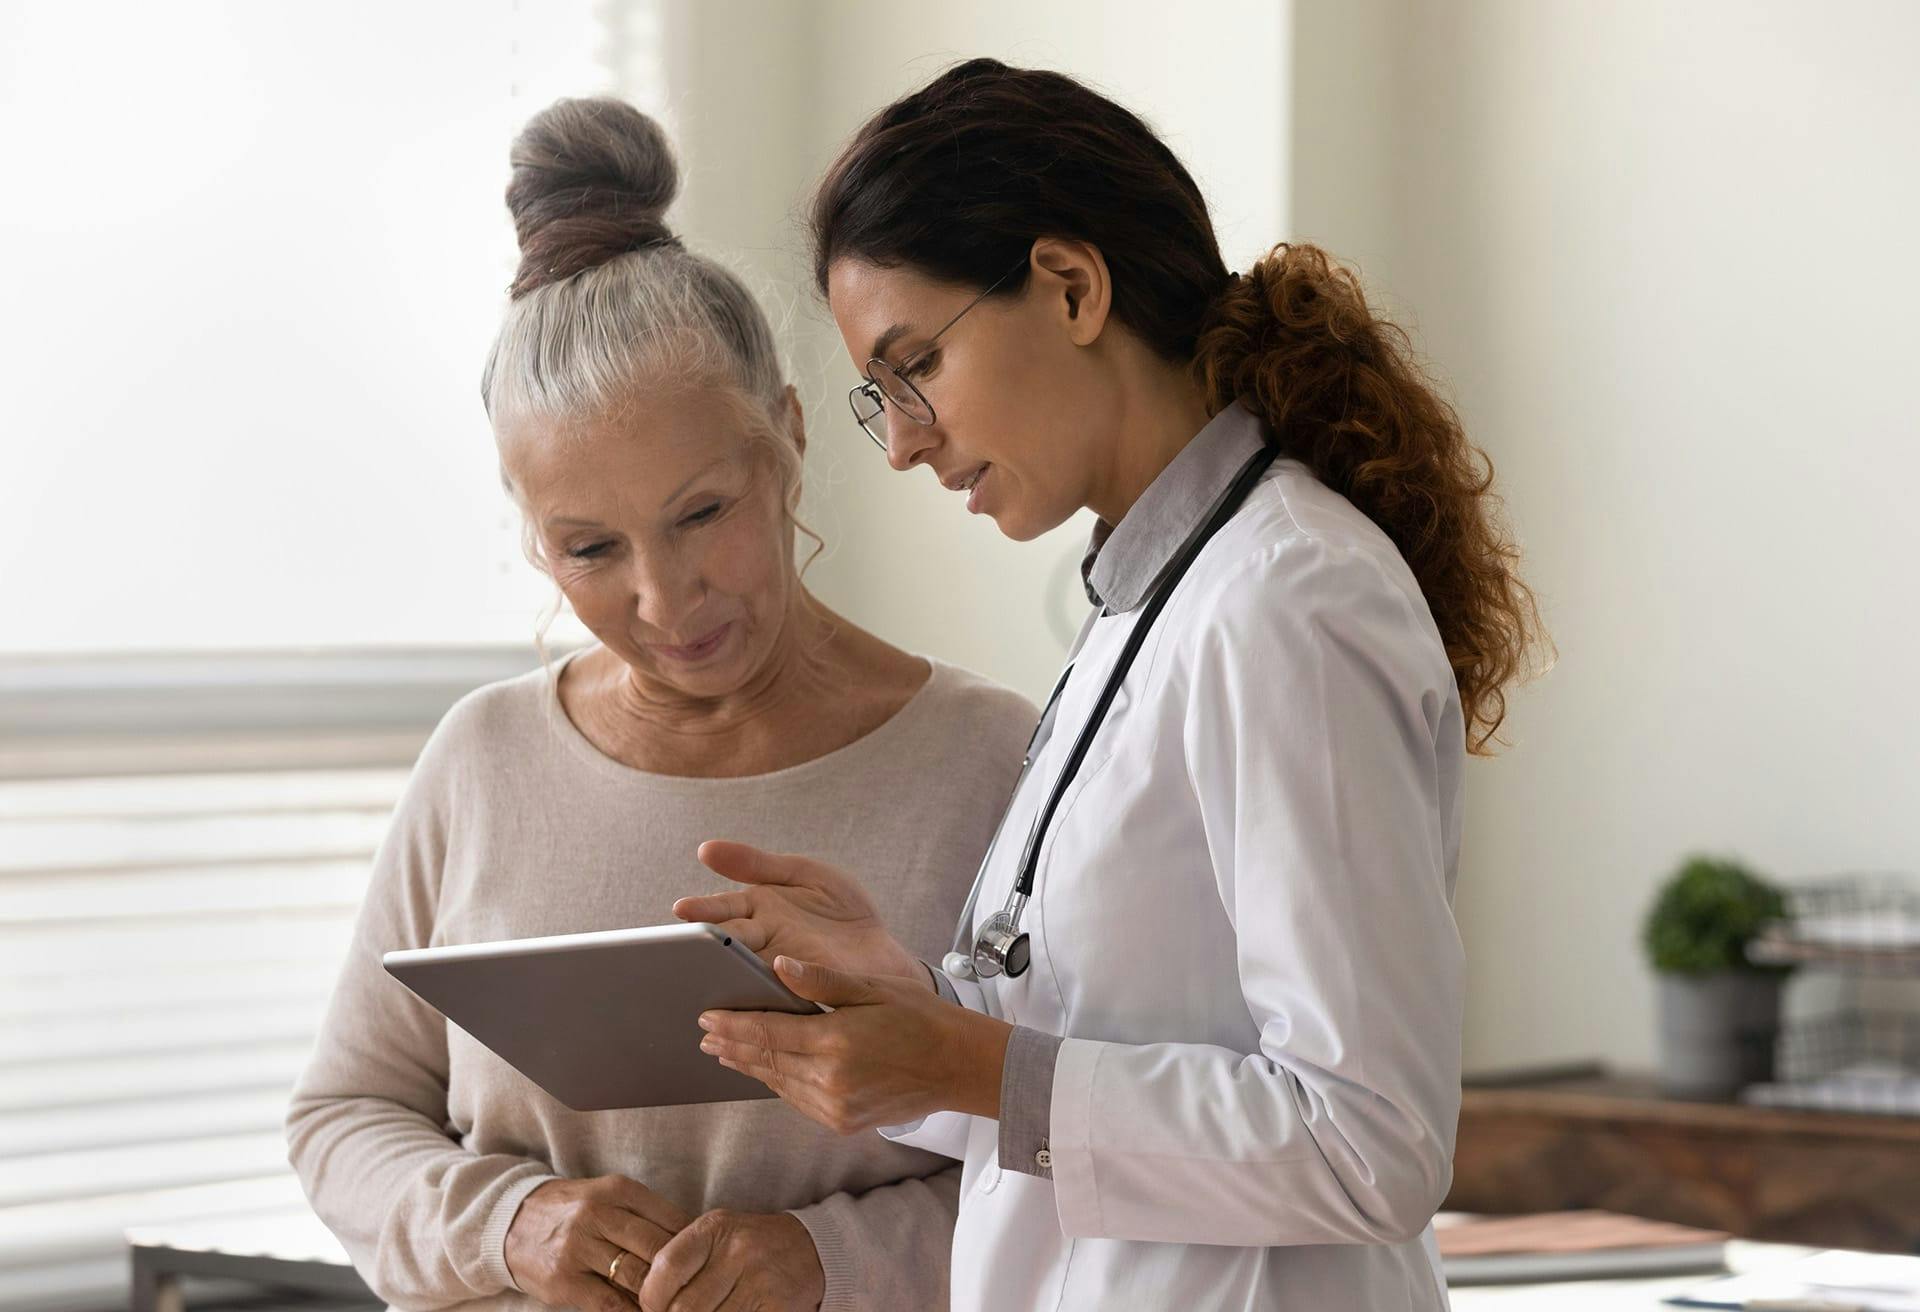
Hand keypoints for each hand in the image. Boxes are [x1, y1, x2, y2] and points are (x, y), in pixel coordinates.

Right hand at [503, 1174, 691, 1310]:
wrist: (513, 1221)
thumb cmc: (574, 1210)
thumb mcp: (609, 1196)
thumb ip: (645, 1215)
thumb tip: (691, 1243)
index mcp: (618, 1190)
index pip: (672, 1220)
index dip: (693, 1247)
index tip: (705, 1264)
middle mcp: (598, 1215)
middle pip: (658, 1249)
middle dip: (680, 1273)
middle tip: (695, 1288)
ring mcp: (579, 1248)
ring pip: (636, 1277)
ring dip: (659, 1296)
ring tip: (673, 1303)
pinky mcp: (564, 1280)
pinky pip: (609, 1303)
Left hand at [637, 1209, 823, 1311]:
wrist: (812, 1249)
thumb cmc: (752, 1247)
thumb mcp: (718, 1237)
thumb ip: (683, 1261)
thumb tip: (646, 1302)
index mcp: (716, 1229)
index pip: (667, 1267)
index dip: (651, 1296)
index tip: (653, 1306)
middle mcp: (738, 1251)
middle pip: (684, 1307)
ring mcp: (760, 1281)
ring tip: (710, 1311)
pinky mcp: (776, 1307)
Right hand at [675, 842, 926, 984]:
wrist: (883, 947)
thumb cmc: (841, 910)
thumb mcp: (803, 874)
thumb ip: (757, 863)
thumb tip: (705, 849)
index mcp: (757, 910)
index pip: (722, 909)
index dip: (703, 910)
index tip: (683, 910)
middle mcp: (761, 943)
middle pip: (727, 945)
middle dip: (706, 946)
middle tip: (687, 947)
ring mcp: (778, 972)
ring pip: (743, 973)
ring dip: (727, 976)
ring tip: (711, 975)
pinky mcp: (798, 997)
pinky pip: (773, 999)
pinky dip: (759, 1000)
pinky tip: (749, 1003)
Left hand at [696, 956, 1011, 1134]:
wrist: (957, 1066)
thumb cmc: (919, 1017)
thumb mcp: (872, 987)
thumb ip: (821, 980)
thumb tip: (777, 965)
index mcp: (835, 1042)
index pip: (767, 1032)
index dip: (733, 1025)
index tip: (706, 1017)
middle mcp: (829, 1080)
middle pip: (765, 1060)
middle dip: (732, 1046)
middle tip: (705, 1034)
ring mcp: (835, 1106)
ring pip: (778, 1082)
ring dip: (749, 1065)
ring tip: (725, 1052)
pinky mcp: (842, 1121)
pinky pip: (797, 1099)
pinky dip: (777, 1082)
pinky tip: (766, 1070)